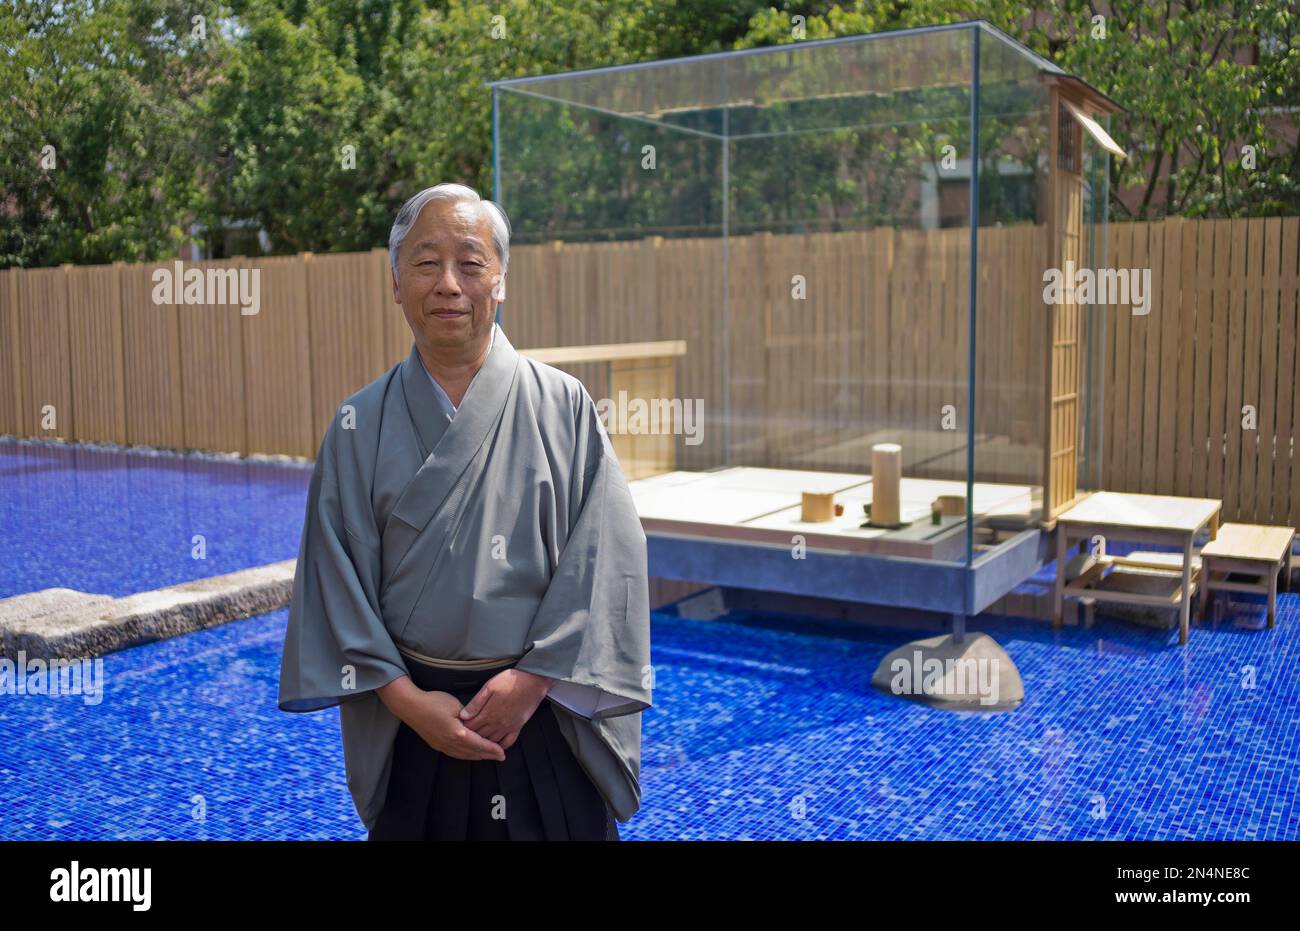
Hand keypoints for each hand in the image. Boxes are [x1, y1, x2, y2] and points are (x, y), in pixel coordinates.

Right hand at [377, 676, 504, 760]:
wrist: (411, 707)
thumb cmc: (433, 702)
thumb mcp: (455, 706)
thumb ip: (468, 716)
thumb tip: (476, 723)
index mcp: (458, 733)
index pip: (479, 744)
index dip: (492, 749)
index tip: (502, 753)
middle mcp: (450, 743)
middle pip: (473, 753)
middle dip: (487, 755)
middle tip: (500, 756)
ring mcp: (442, 746)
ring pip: (463, 756)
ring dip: (477, 756)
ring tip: (488, 755)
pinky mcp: (437, 745)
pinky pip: (455, 754)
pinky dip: (466, 755)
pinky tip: (470, 752)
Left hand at [458, 668, 552, 750]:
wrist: (533, 681)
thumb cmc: (511, 680)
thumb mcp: (490, 687)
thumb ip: (476, 703)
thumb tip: (463, 715)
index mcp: (488, 713)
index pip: (470, 727)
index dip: (461, 729)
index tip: (455, 730)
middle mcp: (497, 723)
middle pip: (479, 736)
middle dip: (469, 738)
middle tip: (462, 740)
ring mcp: (508, 727)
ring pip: (492, 742)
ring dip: (483, 744)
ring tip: (475, 744)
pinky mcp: (518, 727)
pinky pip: (508, 742)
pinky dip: (500, 746)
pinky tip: (495, 746)